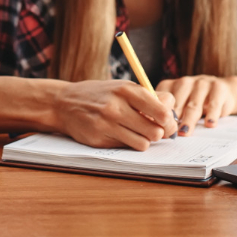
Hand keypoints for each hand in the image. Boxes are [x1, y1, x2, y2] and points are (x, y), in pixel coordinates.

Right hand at [51, 79, 177, 150]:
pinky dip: (128, 143)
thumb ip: (147, 98)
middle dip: (159, 133)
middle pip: (156, 131)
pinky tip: (120, 134)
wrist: (64, 103)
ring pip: (143, 143)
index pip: (162, 110)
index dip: (169, 120)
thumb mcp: (122, 88)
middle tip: (154, 130)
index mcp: (126, 90)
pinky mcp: (99, 139)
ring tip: (137, 132)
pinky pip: (126, 148)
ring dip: (144, 140)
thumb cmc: (100, 95)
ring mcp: (106, 124)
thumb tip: (172, 114)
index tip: (166, 121)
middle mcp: (116, 107)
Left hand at [157, 74, 236, 133]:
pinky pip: (213, 103)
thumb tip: (158, 133)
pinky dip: (211, 114)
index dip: (159, 115)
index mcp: (171, 85)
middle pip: (176, 104)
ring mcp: (202, 83)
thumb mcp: (181, 105)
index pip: (161, 100)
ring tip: (184, 132)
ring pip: (193, 105)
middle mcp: (185, 82)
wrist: (224, 91)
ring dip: (188, 120)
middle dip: (172, 120)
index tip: (157, 129)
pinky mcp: (218, 88)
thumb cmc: (196, 102)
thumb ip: (169, 115)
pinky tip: (209, 124)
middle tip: (168, 135)